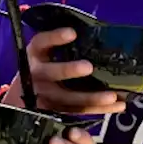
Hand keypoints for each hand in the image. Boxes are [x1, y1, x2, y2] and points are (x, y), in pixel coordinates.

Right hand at [1, 29, 127, 115]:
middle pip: (51, 73)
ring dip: (91, 98)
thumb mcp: (46, 52)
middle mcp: (36, 75)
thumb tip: (97, 32)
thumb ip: (62, 45)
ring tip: (112, 96)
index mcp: (35, 55)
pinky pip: (77, 111)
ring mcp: (45, 95)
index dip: (54, 38)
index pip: (41, 43)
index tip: (72, 33)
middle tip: (88, 67)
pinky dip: (99, 109)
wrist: (24, 94)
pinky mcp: (55, 111)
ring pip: (67, 99)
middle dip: (69, 70)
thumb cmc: (44, 65)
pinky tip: (118, 105)